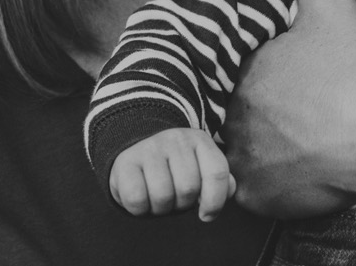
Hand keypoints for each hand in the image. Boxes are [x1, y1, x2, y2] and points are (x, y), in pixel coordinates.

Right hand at [108, 128, 235, 221]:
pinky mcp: (125, 162)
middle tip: (174, 200)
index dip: (215, 201)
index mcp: (200, 141)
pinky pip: (137, 200)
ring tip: (158, 199)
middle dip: (182, 205)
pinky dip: (140, 210)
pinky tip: (141, 199)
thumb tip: (229, 191)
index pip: (218, 172)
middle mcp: (176, 139)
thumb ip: (219, 180)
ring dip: (161, 209)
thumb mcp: (200, 166)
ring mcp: (150, 148)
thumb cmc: (174, 166)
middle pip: (189, 188)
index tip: (206, 215)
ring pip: (163, 196)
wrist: (135, 146)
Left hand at [225, 0, 355, 217]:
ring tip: (291, 136)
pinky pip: (252, 191)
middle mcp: (229, 119)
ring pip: (238, 151)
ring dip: (256, 145)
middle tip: (290, 104)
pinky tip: (295, 166)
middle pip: (232, 111)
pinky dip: (268, 182)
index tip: (278, 71)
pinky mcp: (260, 199)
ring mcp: (241, 164)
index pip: (230, 70)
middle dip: (250, 108)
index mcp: (240, 72)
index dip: (251, 70)